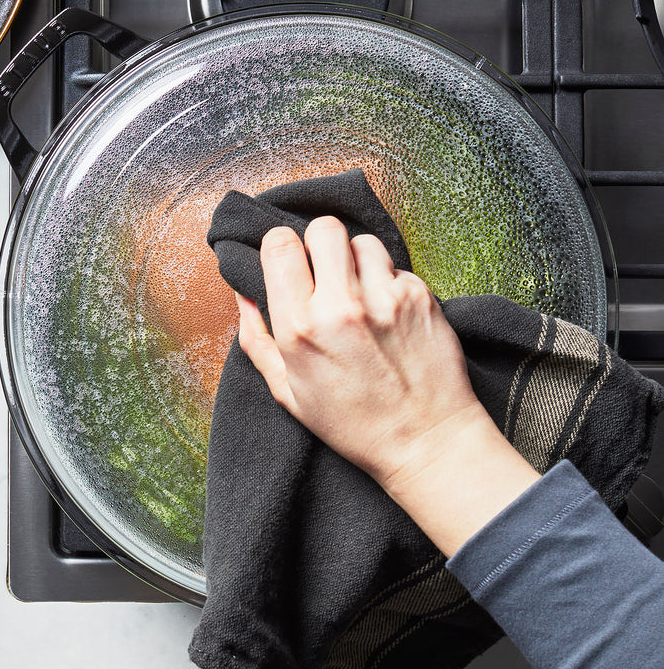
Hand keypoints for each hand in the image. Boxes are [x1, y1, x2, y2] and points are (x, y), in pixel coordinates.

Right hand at [237, 217, 538, 554]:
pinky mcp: (420, 296)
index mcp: (298, 328)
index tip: (289, 261)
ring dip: (356, 260)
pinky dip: (388, 281)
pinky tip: (388, 313)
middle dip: (320, 243)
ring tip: (360, 294)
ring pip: (362, 241)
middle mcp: (340, 306)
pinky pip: (395, 266)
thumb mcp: (287, 391)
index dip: (281, 247)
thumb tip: (242, 294)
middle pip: (323, 228)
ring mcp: (384, 298)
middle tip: (325, 271)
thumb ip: (256, 339)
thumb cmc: (353, 424)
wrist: (425, 441)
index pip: (279, 244)